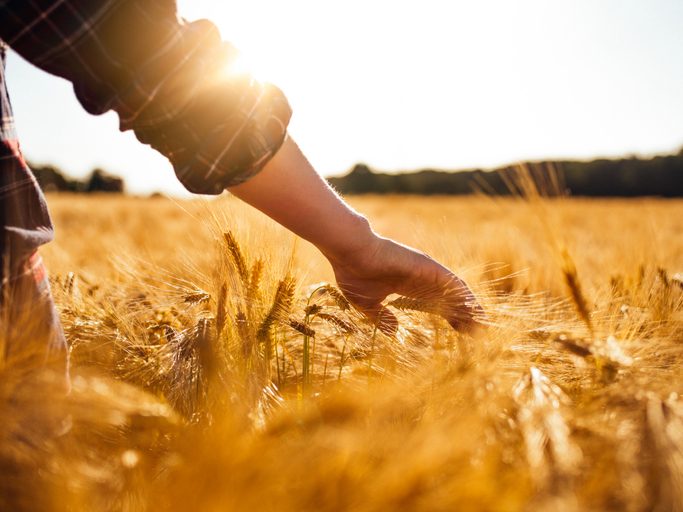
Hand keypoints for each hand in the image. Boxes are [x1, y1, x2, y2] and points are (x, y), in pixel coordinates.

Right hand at [228, 137, 484, 333]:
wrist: (350, 251)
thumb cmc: (353, 273)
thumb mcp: (367, 303)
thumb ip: (381, 316)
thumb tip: (394, 330)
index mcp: (407, 286)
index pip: (436, 304)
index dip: (450, 317)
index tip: (461, 332)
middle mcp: (420, 278)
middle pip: (450, 299)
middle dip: (465, 316)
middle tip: (480, 335)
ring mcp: (425, 271)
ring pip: (455, 292)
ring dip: (470, 309)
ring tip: (483, 327)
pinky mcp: (427, 266)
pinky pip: (452, 282)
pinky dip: (465, 297)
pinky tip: (475, 311)